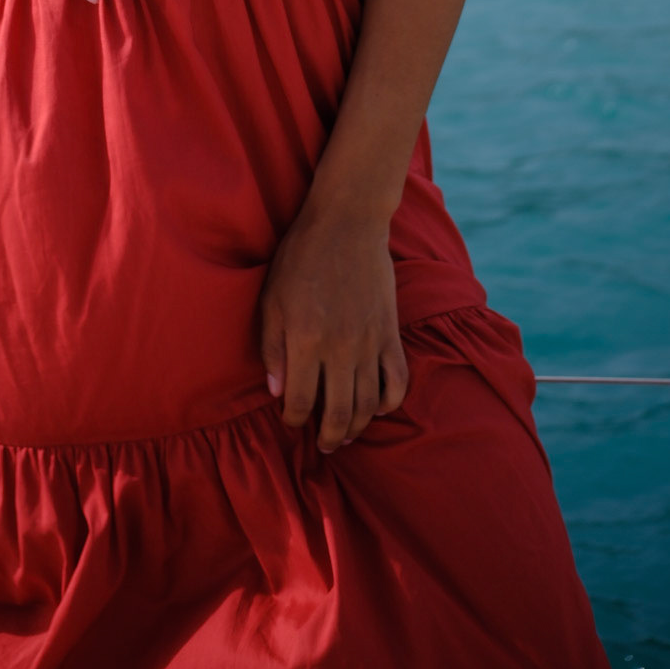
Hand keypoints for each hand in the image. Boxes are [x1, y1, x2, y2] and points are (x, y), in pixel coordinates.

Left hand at [259, 198, 407, 450]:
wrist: (347, 222)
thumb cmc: (301, 256)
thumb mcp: (271, 298)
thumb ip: (272, 348)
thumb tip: (277, 392)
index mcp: (306, 341)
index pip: (301, 402)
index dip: (294, 420)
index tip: (291, 421)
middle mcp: (341, 349)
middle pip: (339, 414)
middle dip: (329, 438)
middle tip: (323, 446)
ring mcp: (370, 343)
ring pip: (369, 404)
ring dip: (358, 428)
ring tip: (347, 435)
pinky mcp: (391, 333)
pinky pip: (398, 380)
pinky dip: (391, 402)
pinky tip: (379, 407)